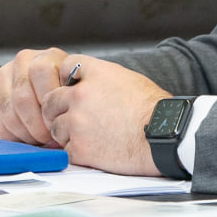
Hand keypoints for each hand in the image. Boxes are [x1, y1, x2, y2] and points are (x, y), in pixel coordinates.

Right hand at [0, 48, 74, 145]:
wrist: (53, 95)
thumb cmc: (66, 97)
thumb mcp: (75, 95)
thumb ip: (70, 103)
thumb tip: (61, 126)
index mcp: (48, 57)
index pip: (41, 72)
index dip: (49, 102)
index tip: (57, 120)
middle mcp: (23, 61)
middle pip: (22, 97)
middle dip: (36, 125)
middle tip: (46, 137)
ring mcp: (3, 74)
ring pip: (8, 111)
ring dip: (23, 132)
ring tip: (36, 137)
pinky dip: (9, 135)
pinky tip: (22, 135)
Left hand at [39, 58, 169, 174]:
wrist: (165, 136)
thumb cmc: (155, 110)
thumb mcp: (127, 78)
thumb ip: (100, 78)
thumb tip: (85, 83)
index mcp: (95, 74)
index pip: (63, 66)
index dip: (64, 79)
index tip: (68, 88)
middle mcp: (80, 95)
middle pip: (51, 100)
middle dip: (58, 110)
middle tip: (72, 118)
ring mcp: (77, 122)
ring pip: (55, 127)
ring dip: (66, 132)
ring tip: (90, 135)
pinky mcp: (79, 148)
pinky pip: (65, 149)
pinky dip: (76, 151)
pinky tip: (94, 149)